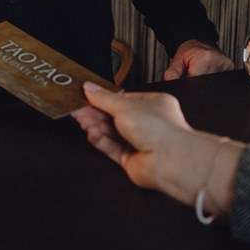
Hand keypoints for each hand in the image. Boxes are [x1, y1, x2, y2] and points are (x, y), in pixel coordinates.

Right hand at [73, 82, 240, 216]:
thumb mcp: (126, 105)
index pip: (123, 99)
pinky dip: (101, 141)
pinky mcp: (132, 160)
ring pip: (112, 133)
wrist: (170, 161)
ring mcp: (140, 143)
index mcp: (153, 105)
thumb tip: (90, 88)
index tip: (87, 98)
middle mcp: (148, 124)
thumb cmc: (162, 131)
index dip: (103, 99)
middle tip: (79, 110)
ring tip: (83, 121)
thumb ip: (104, 98)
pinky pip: (112, 148)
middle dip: (96, 114)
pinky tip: (92, 134)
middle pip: (115, 117)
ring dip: (96, 127)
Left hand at [164, 39, 233, 79]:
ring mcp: (225, 64)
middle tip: (194, 72)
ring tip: (201, 70)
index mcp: (202, 58)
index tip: (187, 79)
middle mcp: (216, 60)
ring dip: (206, 80)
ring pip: (213, 82)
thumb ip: (172, 73)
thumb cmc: (188, 51)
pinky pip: (222, 79)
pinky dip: (214, 78)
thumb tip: (171, 83)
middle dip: (197, 82)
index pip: (195, 81)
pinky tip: (209, 70)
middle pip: (205, 83)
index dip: (189, 84)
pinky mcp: (230, 66)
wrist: (199, 42)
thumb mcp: (176, 60)